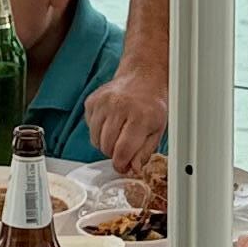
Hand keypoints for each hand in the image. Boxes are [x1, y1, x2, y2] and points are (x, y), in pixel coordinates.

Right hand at [86, 54, 169, 176]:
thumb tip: (132, 169)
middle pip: (107, 147)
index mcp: (140, 116)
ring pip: (95, 139)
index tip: (123, 167)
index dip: (121, 164)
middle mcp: (120, 107)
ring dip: (105, 143)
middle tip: (123, 148)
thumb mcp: (157, 130)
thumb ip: (144, 152)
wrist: (143, 77)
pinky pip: (90, 127)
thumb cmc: (151, 104)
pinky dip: (98, 131)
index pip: (122, 151)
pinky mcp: (92, 101)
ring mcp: (103, 102)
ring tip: (118, 134)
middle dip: (114, 153)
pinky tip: (111, 122)